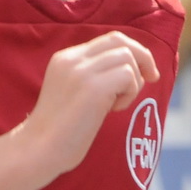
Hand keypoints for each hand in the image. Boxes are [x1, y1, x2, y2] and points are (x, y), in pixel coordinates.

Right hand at [22, 32, 160, 176]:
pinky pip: (128, 76)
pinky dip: (130, 92)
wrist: (39, 150)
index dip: (131, 52)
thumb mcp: (72, 92)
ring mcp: (82, 71)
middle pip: (120, 40)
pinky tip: (113, 110)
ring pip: (127, 57)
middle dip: (143, 57)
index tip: (143, 73)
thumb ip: (93, 76)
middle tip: (151, 78)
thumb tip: (132, 69)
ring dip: (133, 81)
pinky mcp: (94, 88)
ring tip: (116, 104)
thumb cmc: (59, 131)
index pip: (108, 40)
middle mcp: (72, 58)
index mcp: (65, 58)